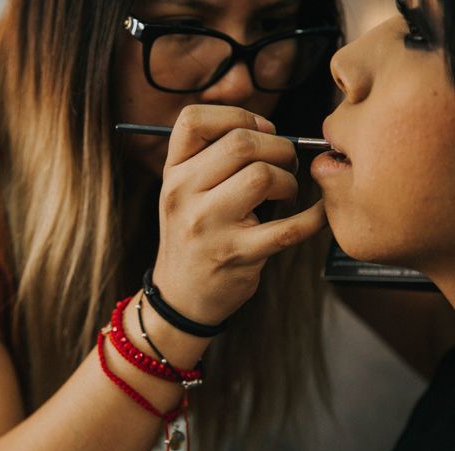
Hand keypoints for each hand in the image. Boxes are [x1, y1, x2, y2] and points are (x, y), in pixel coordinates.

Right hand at [153, 104, 326, 324]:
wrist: (180, 295)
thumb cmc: (192, 236)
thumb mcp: (183, 193)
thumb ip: (210, 158)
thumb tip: (269, 129)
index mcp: (172, 173)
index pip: (193, 120)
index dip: (237, 115)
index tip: (262, 131)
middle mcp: (183, 194)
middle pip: (241, 143)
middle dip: (278, 147)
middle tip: (287, 164)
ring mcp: (207, 226)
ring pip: (263, 176)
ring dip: (288, 181)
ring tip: (286, 194)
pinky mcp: (236, 255)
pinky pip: (289, 226)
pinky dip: (314, 217)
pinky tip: (318, 213)